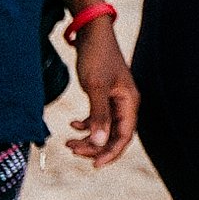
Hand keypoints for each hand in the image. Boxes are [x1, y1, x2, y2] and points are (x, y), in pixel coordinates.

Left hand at [66, 22, 138, 166]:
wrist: (92, 34)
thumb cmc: (97, 58)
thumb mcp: (96, 88)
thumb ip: (98, 116)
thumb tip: (98, 143)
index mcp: (130, 102)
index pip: (125, 136)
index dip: (111, 153)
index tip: (94, 165)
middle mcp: (125, 103)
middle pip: (115, 135)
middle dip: (95, 147)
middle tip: (72, 150)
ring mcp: (115, 99)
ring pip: (105, 128)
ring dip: (89, 138)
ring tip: (68, 141)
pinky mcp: (105, 95)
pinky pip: (98, 118)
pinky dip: (86, 125)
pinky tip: (72, 124)